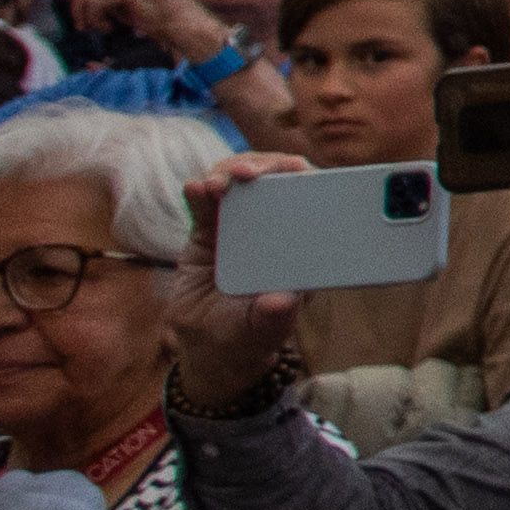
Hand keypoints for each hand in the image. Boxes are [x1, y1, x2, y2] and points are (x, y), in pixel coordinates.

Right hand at [159, 155, 309, 404]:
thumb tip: (281, 302)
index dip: (306, 178)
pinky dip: (200, 191)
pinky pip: (205, 202)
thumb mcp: (262, 330)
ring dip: (229, 173)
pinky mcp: (209, 230)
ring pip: (239, 183)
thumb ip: (272, 318)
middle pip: (275, 180)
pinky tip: (196, 189)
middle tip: (248, 173)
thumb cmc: (247, 335)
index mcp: (301, 246)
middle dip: (263, 166)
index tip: (294, 169)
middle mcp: (275, 229)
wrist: (207, 343)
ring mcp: (242, 224)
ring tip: (217, 184)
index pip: (313, 199)